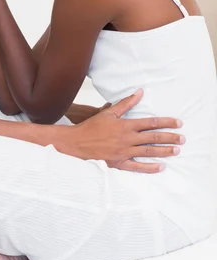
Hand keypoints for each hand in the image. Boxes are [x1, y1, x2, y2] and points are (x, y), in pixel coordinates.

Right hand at [55, 90, 184, 172]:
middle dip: (170, 138)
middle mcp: (127, 139)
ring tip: (176, 150)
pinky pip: (137, 167)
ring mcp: (124, 152)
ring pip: (148, 151)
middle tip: (182, 138)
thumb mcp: (109, 112)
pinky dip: (149, 167)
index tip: (178, 123)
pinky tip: (161, 166)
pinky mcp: (119, 162)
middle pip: (153, 138)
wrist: (77, 142)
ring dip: (164, 151)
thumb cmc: (92, 126)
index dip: (166, 122)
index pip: (151, 123)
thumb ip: (126, 103)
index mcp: (126, 125)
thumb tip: (140, 92)